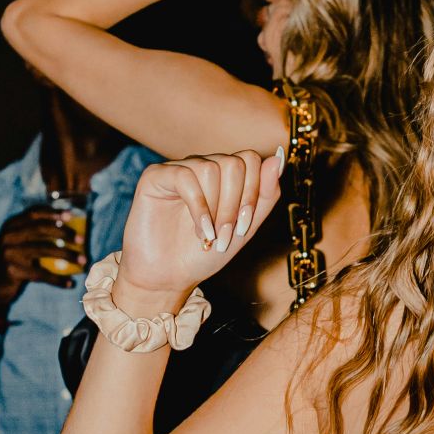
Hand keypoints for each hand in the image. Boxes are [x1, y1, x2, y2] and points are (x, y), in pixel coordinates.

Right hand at [0, 205, 86, 318]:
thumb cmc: (12, 262)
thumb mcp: (17, 243)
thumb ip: (33, 233)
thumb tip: (68, 226)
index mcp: (10, 226)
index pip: (33, 213)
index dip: (53, 213)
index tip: (70, 216)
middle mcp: (8, 236)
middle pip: (41, 229)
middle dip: (65, 233)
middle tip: (82, 240)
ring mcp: (9, 253)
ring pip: (44, 250)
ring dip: (67, 255)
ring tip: (83, 261)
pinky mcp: (12, 270)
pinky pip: (41, 274)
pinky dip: (57, 280)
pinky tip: (70, 284)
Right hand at [114, 150, 282, 309]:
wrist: (170, 277)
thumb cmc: (206, 253)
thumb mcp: (246, 227)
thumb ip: (265, 194)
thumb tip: (278, 157)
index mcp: (224, 175)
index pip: (250, 159)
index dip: (253, 192)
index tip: (243, 227)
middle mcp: (202, 166)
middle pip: (234, 163)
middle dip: (235, 204)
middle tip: (226, 234)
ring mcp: (179, 169)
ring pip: (211, 169)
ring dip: (216, 209)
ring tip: (209, 236)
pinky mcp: (155, 176)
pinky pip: (186, 177)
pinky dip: (199, 207)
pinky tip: (200, 230)